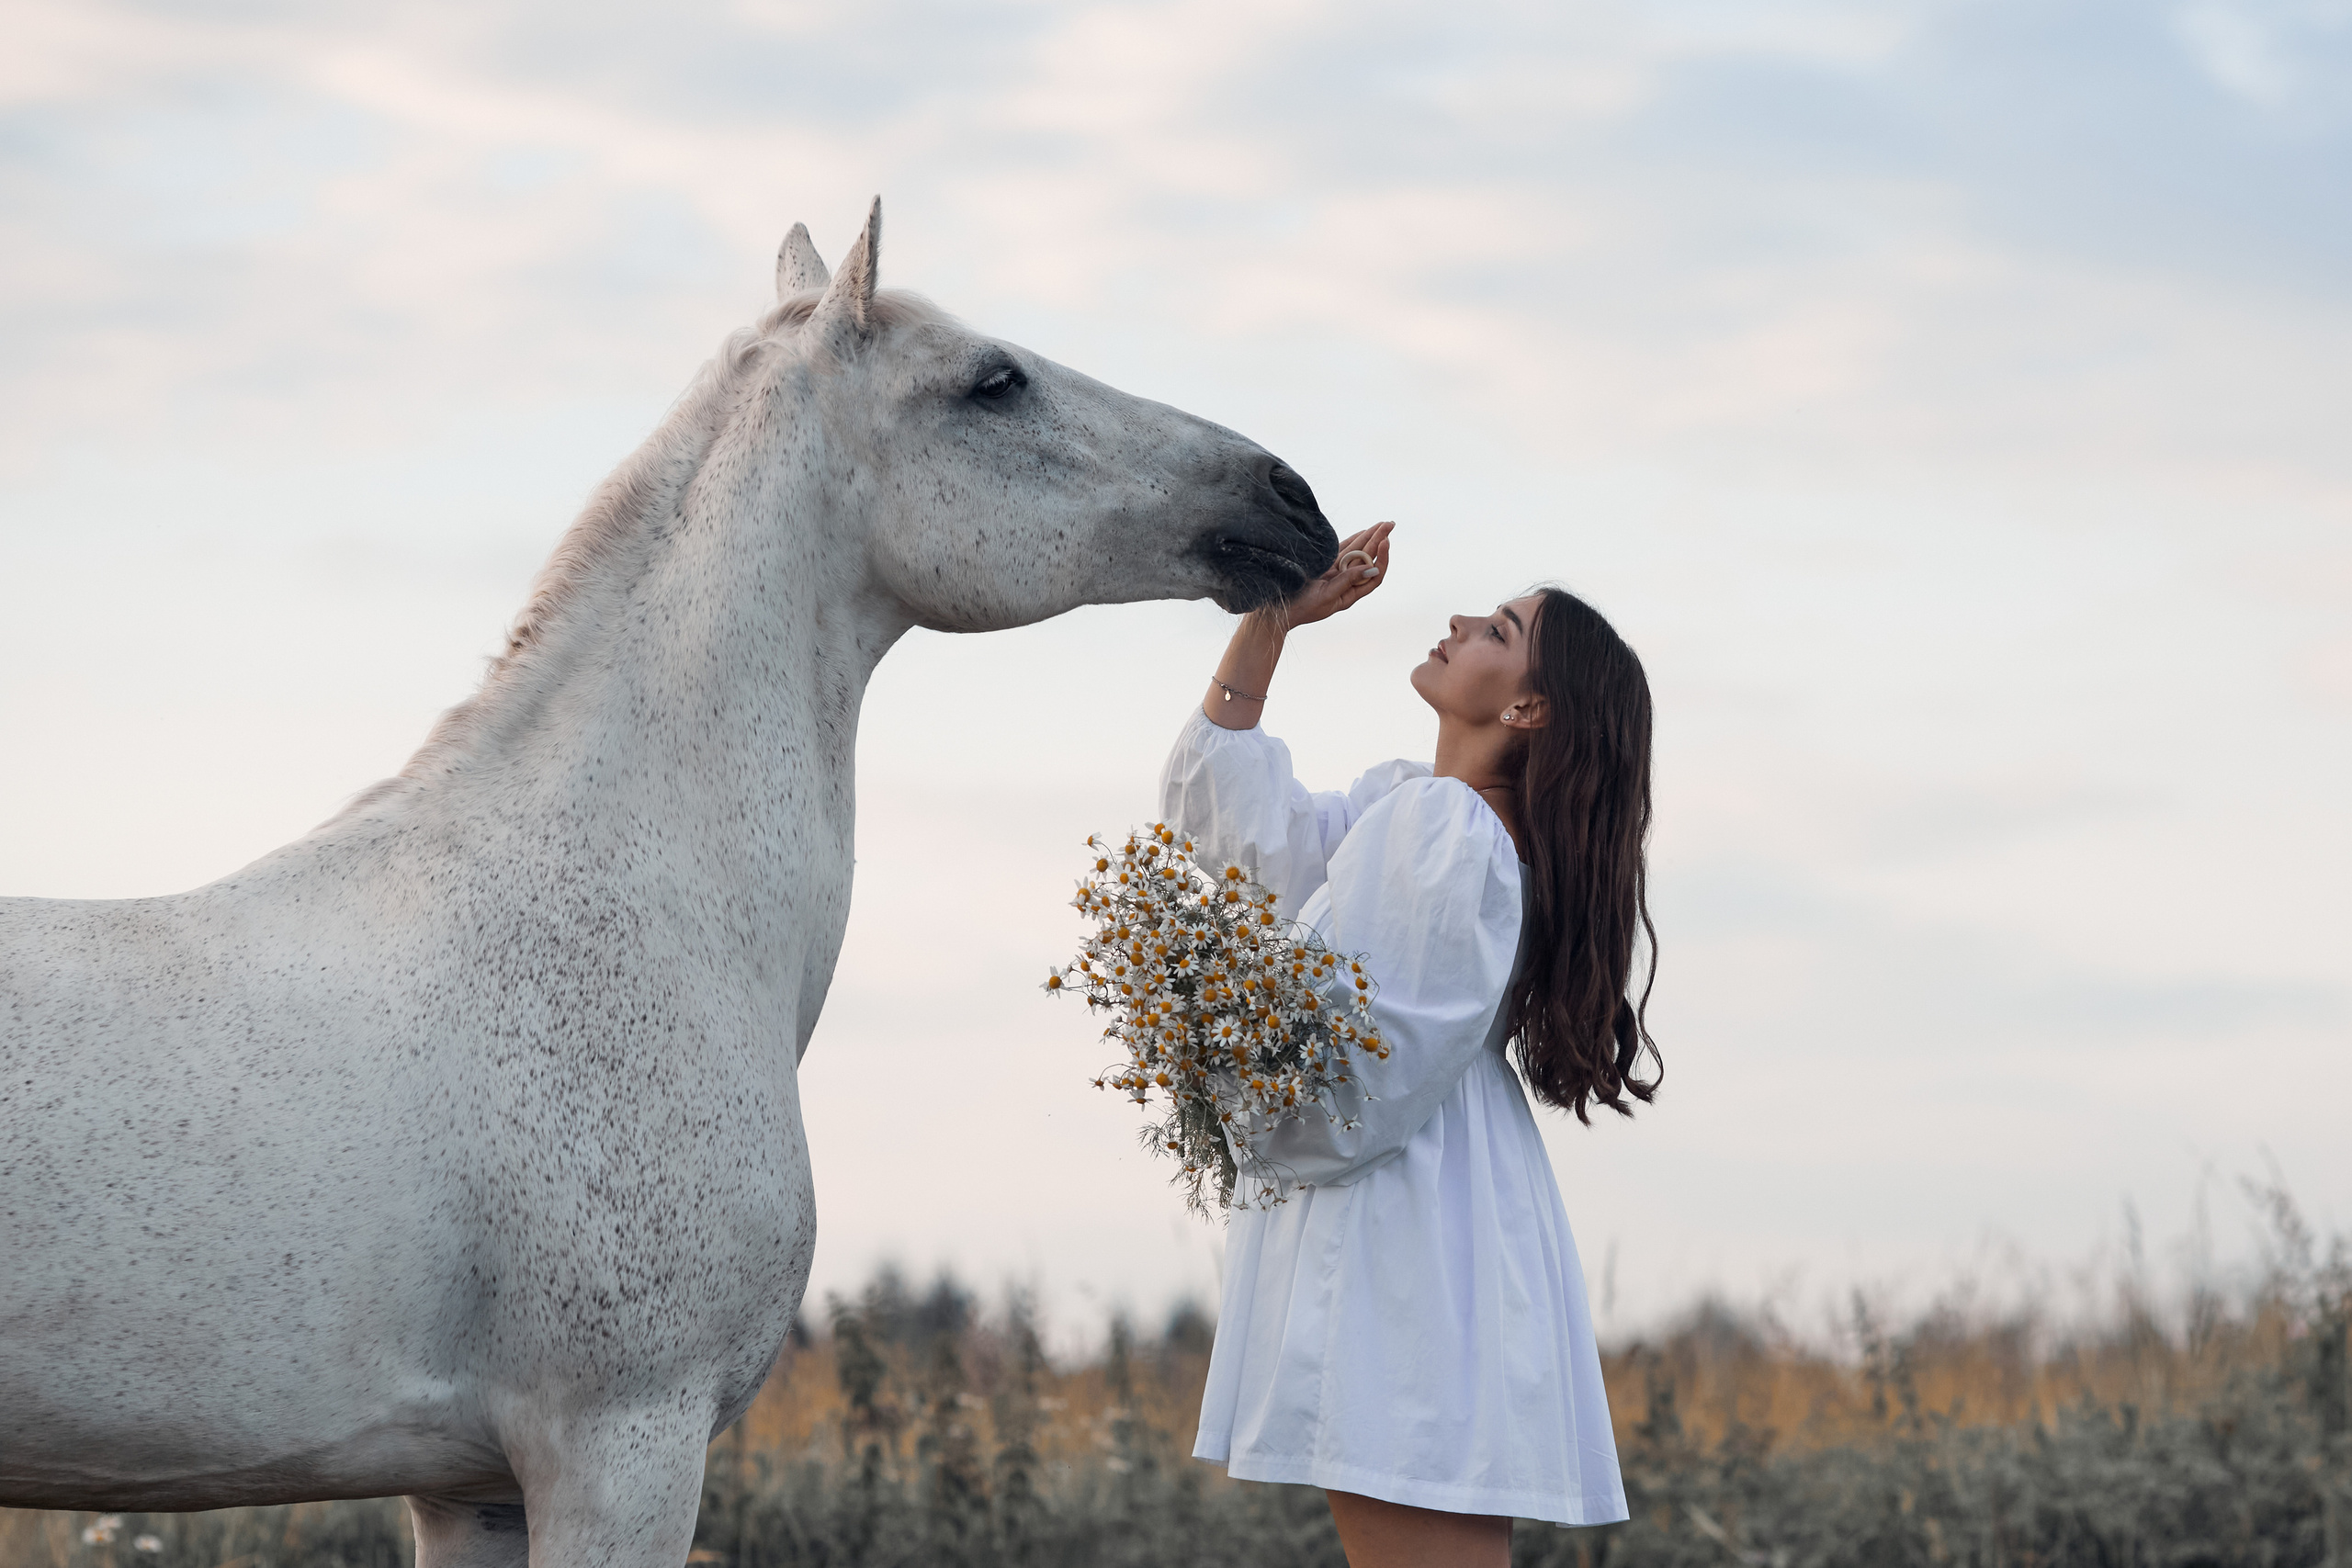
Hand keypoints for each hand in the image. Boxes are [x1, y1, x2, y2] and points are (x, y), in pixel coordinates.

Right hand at [1258, 522, 1393, 631]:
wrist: (1277, 608)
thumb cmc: (1301, 607)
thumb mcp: (1326, 596)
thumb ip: (1346, 581)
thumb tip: (1370, 568)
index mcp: (1349, 594)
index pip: (1373, 575)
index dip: (1381, 558)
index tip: (1385, 542)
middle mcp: (1345, 583)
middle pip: (1367, 560)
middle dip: (1378, 541)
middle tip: (1389, 524)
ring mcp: (1334, 574)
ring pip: (1356, 553)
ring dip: (1368, 538)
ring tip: (1383, 524)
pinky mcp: (1323, 567)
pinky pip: (1342, 551)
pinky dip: (1352, 541)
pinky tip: (1362, 532)